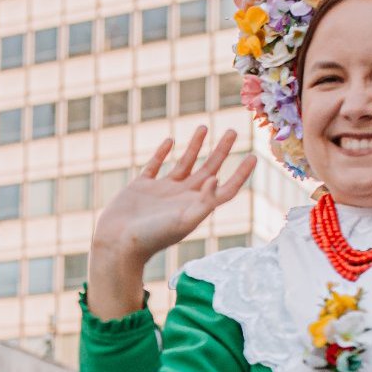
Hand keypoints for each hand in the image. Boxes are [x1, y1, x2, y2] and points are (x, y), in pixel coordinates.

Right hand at [87, 127, 256, 319]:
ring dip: (195, 146)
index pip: (225, 189)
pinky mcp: (141, 187)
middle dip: (222, 151)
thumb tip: (217, 179)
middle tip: (233, 131)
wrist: (117, 244)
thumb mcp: (183, 221)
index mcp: (196, 207)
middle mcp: (182, 197)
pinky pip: (155, 165)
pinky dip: (162, 152)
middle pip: (208, 170)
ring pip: (184, 163)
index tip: (253, 156)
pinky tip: (170, 140)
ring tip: (204, 127)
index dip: (240, 174)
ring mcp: (162, 191)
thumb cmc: (152, 237)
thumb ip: (203, 202)